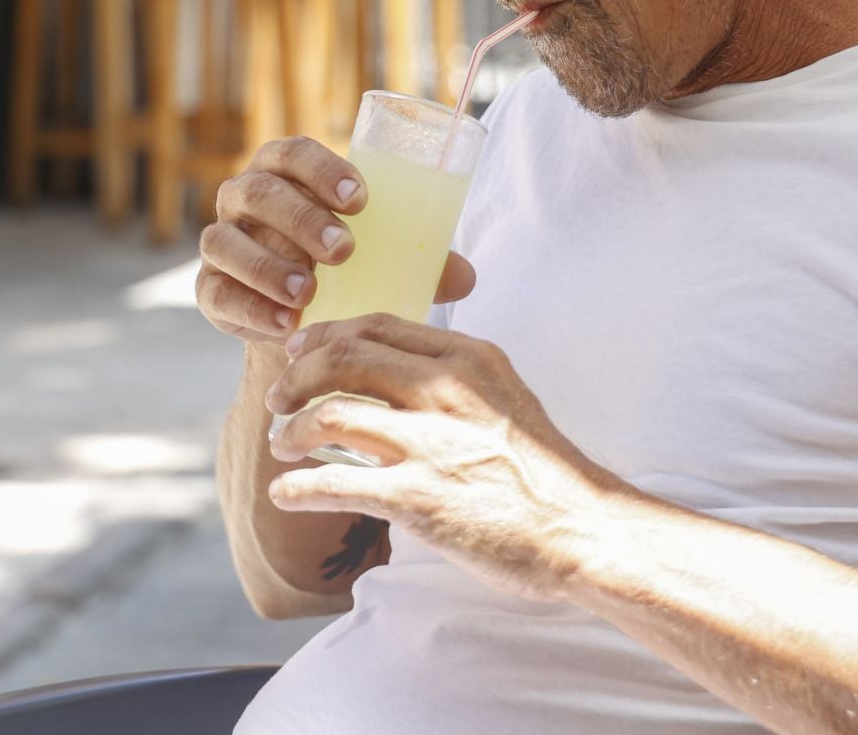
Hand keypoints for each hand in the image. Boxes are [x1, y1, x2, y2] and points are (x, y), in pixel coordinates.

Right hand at [197, 138, 475, 346]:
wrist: (302, 321)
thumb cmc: (348, 268)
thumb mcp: (384, 256)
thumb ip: (423, 261)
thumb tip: (468, 276)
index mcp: (285, 172)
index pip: (292, 153)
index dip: (321, 169)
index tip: (362, 199)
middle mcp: (245, 198)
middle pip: (259, 192)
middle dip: (300, 218)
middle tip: (343, 251)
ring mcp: (222, 242)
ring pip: (226, 240)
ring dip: (266, 264)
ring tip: (308, 292)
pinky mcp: (210, 288)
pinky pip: (217, 291)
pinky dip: (249, 307)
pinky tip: (284, 324)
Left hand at [264, 313, 628, 602]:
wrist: (580, 531)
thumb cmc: (543, 472)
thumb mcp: (505, 396)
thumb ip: (456, 379)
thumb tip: (399, 373)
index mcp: (468, 358)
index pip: (379, 326)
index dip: (328, 334)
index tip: (301, 351)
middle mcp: (445, 389)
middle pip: (344, 358)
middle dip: (297, 375)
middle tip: (278, 396)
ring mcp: (429, 442)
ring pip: (328, 413)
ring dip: (291, 429)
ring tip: (282, 444)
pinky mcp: (415, 497)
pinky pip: (333, 482)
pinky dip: (298, 487)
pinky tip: (286, 494)